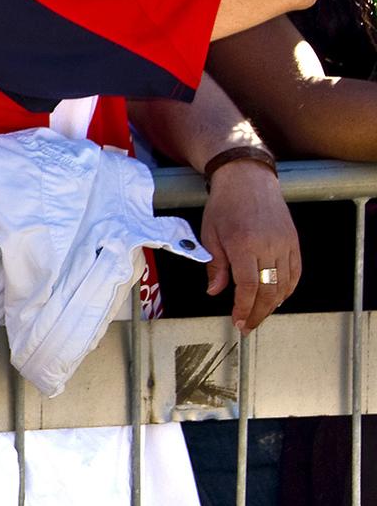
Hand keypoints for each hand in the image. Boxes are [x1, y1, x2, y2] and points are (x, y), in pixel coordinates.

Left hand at [199, 161, 299, 330]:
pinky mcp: (294, 240)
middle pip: (269, 289)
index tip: (238, 320)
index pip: (248, 286)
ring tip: (260, 314)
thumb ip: (215, 266)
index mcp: (244, 244)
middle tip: (248, 325)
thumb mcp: (210, 235)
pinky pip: (295, 271)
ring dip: (273, 304)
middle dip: (258, 312)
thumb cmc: (224, 206)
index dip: (244, 307)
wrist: (247, 180)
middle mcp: (268, 245)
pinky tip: (277, 298)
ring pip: (285, 283)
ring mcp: (285, 243)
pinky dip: (288, 288)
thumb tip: (214, 291)